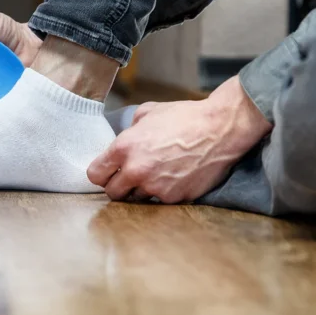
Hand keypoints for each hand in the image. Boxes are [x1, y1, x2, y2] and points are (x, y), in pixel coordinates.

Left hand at [86, 76, 272, 202]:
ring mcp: (156, 187)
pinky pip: (160, 201)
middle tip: (128, 176)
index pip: (95, 175)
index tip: (108, 171)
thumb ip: (129, 129)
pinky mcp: (176, 198)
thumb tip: (124, 139)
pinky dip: (163, 192)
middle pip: (112, 193)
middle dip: (118, 185)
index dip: (101, 173)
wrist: (220, 129)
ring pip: (136, 199)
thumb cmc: (184, 117)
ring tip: (155, 174)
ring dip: (141, 190)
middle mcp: (136, 171)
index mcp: (124, 148)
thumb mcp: (147, 113)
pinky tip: (173, 177)